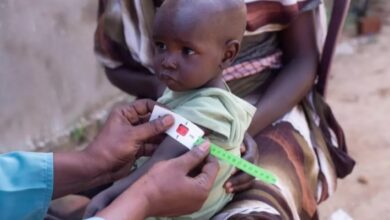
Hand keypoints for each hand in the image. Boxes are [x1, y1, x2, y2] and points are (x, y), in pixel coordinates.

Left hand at [52, 99, 174, 198]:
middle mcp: (130, 122)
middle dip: (164, 123)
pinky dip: (159, 146)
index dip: (160, 109)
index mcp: (125, 113)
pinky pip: (151, 144)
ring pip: (153, 133)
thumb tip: (170, 118)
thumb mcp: (133, 135)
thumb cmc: (110, 148)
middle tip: (180, 127)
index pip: (146, 105)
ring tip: (178, 137)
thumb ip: (152, 127)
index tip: (173, 115)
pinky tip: (170, 147)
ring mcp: (134, 135)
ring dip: (163, 136)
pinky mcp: (137, 148)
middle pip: (152, 119)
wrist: (98, 169)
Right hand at [96, 142, 219, 219]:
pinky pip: (191, 190)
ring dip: (194, 170)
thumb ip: (195, 155)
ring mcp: (192, 205)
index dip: (208, 154)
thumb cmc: (158, 181)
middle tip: (190, 151)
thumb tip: (207, 146)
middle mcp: (201, 200)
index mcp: (202, 189)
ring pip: (199, 183)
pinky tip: (178, 172)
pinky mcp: (183, 207)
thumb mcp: (178, 164)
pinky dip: (188, 180)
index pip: (214, 167)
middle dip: (201, 162)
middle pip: (207, 176)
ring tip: (182, 160)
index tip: (199, 145)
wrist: (140, 200)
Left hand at [224, 133, 257, 192]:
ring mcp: (252, 166)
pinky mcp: (248, 173)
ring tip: (226, 190)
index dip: (241, 166)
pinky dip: (239, 188)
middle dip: (239, 180)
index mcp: (252, 148)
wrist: (237, 134)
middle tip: (226, 185)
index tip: (230, 172)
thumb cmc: (232, 133)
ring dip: (239, 186)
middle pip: (251, 172)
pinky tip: (229, 191)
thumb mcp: (234, 133)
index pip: (249, 159)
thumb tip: (241, 149)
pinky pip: (247, 184)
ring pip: (250, 180)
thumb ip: (236, 139)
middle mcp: (254, 158)